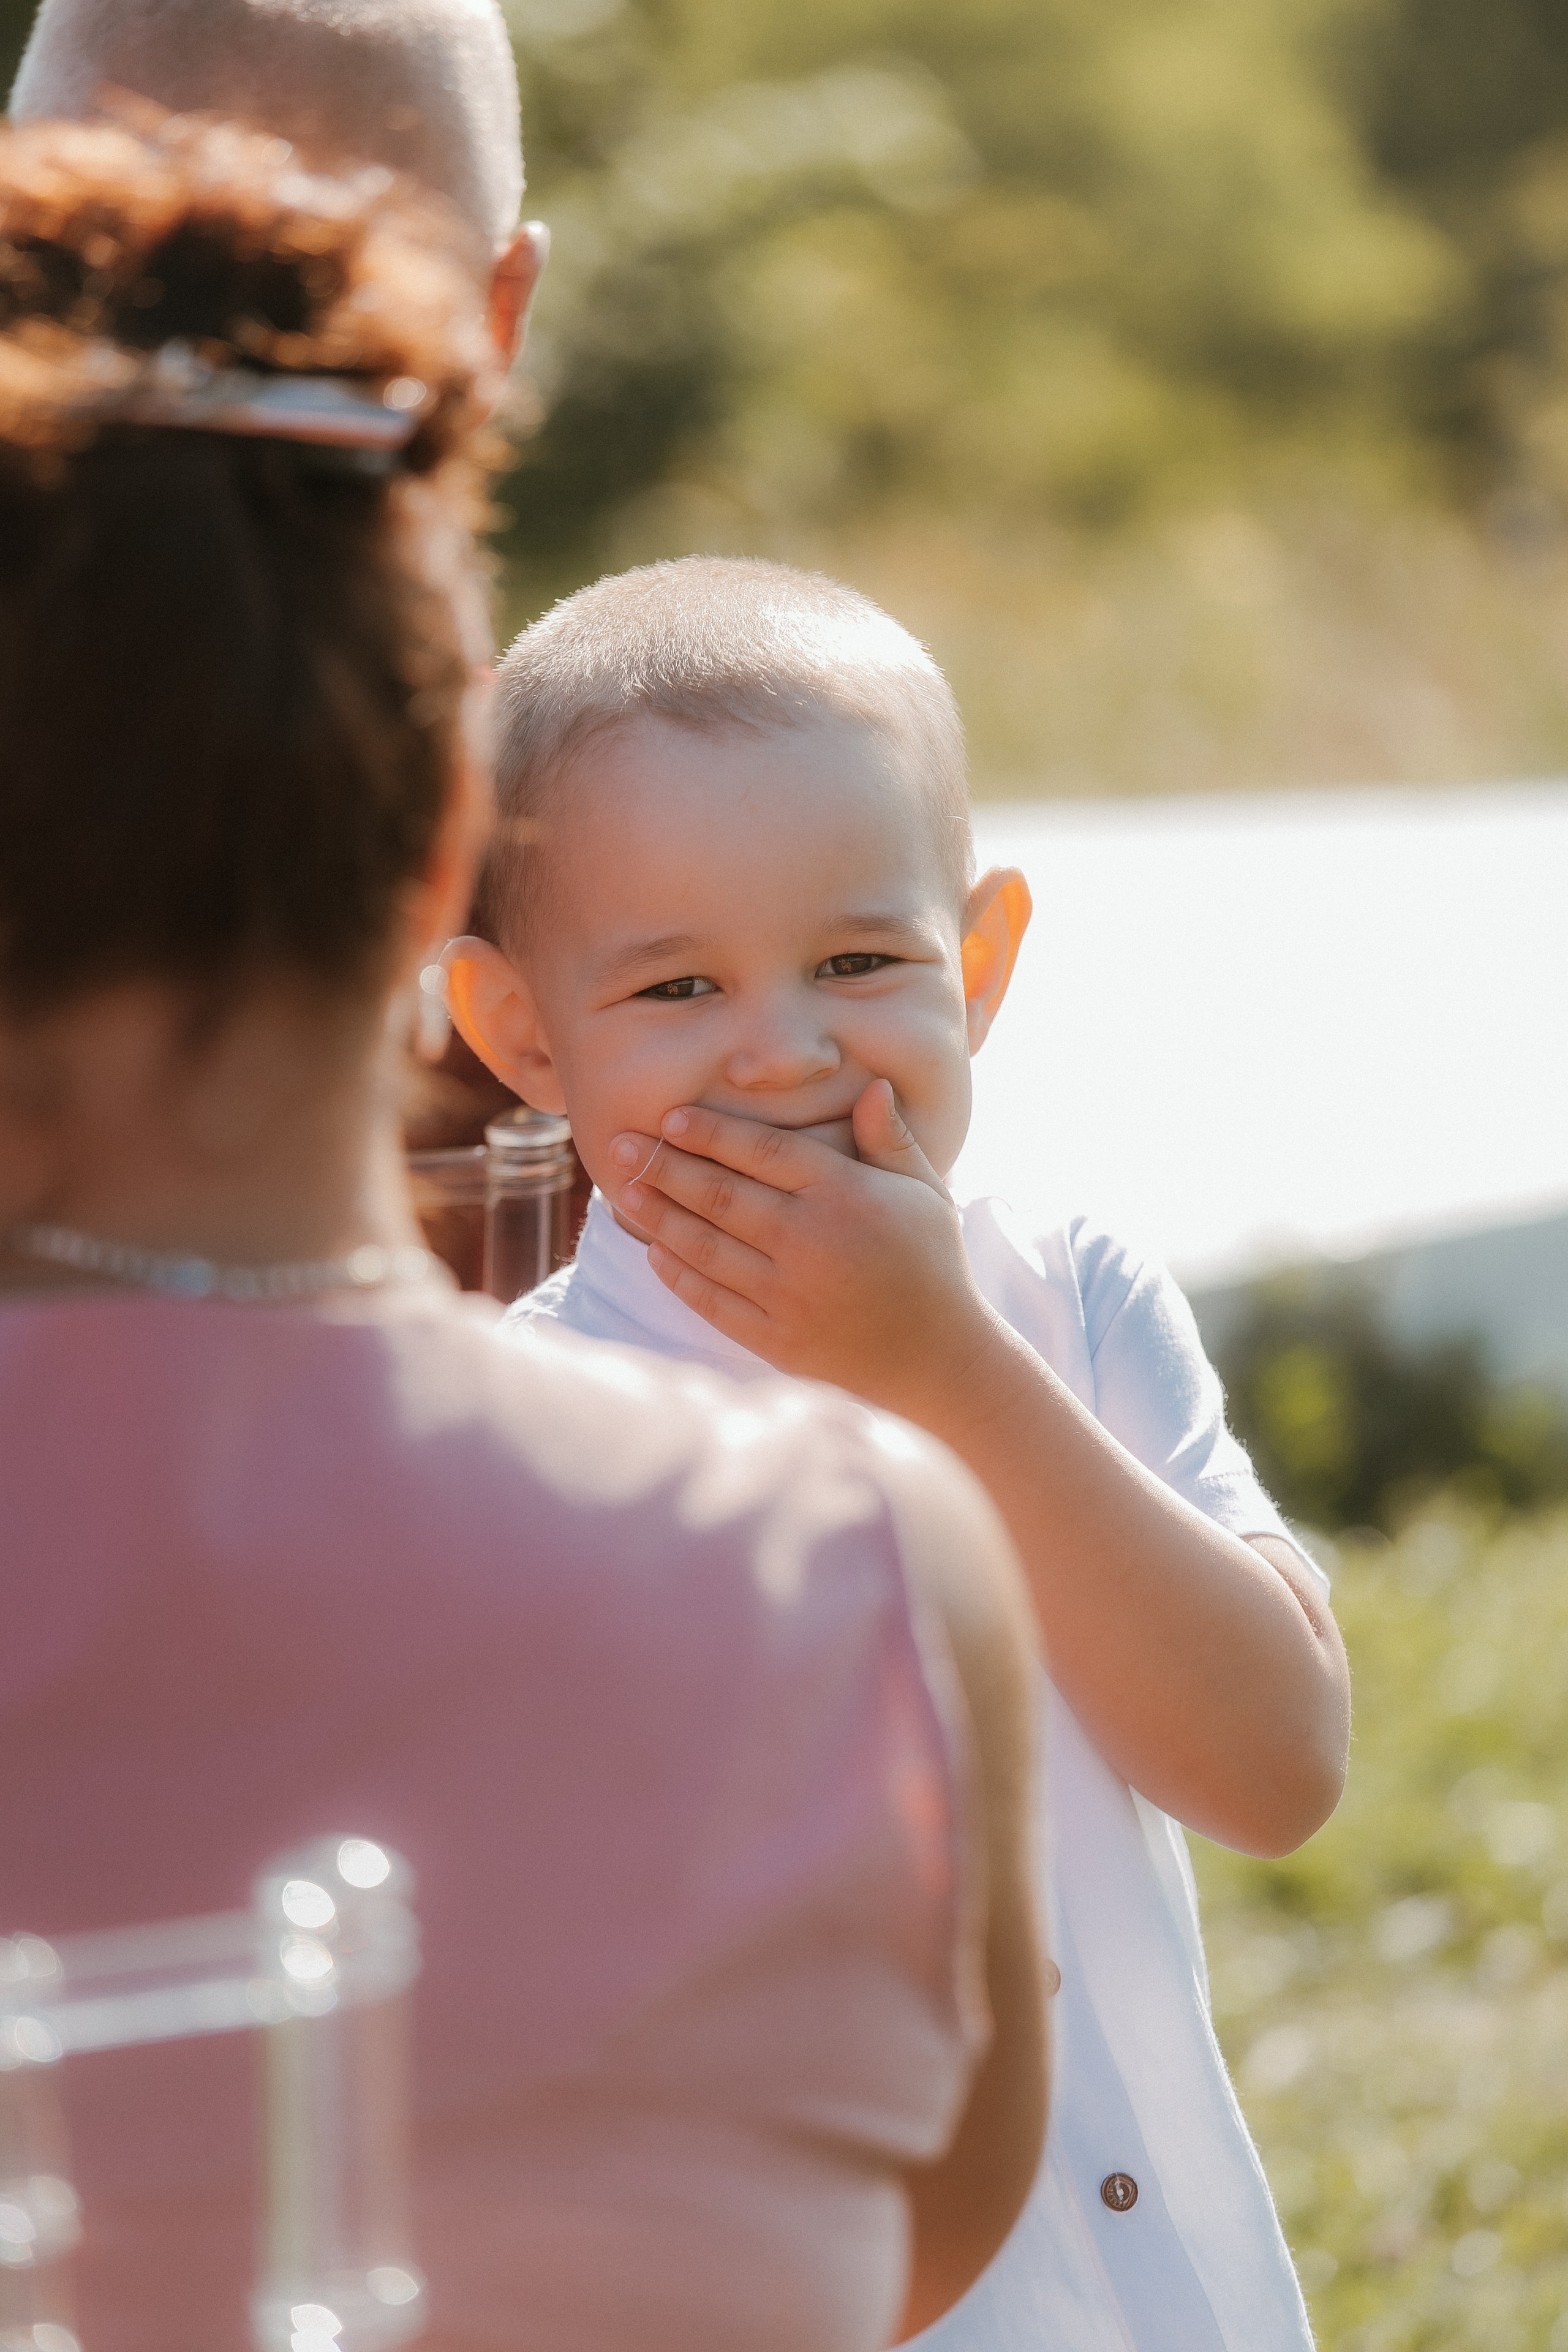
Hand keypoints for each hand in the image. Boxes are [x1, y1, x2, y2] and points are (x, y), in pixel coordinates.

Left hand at [610, 1081, 1005, 1415]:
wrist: (939, 1361)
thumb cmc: (932, 1267)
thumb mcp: (924, 1194)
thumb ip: (891, 1141)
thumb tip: (873, 1086)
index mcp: (846, 1196)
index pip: (763, 1152)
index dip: (711, 1133)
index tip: (668, 1117)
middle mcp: (811, 1240)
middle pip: (721, 1195)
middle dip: (664, 1168)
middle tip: (619, 1146)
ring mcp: (790, 1294)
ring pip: (708, 1246)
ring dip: (660, 1217)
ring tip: (624, 1192)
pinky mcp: (777, 1340)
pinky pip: (714, 1302)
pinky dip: (680, 1276)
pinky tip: (655, 1254)